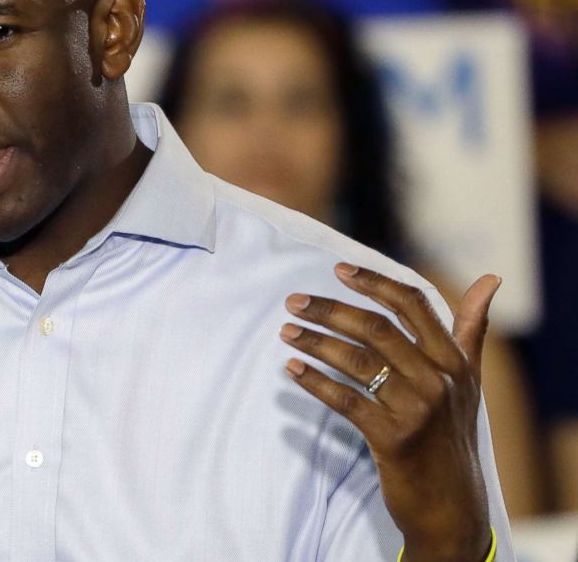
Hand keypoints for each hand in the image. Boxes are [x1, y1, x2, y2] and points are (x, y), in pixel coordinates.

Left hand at [280, 263, 500, 561]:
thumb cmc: (452, 435)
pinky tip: (292, 369)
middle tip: (294, 301)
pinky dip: (315, 382)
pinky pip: (346, 401)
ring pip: (357, 362)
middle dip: (330, 310)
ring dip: (315, 342)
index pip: (413, 305)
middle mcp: (438, 380)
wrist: (452, 507)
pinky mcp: (393, 439)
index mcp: (454, 360)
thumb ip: (470, 328)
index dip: (374, 283)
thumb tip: (490, 278)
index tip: (338, 269)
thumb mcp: (469, 380)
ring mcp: (417, 410)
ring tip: (286, 331)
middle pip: (376, 329)